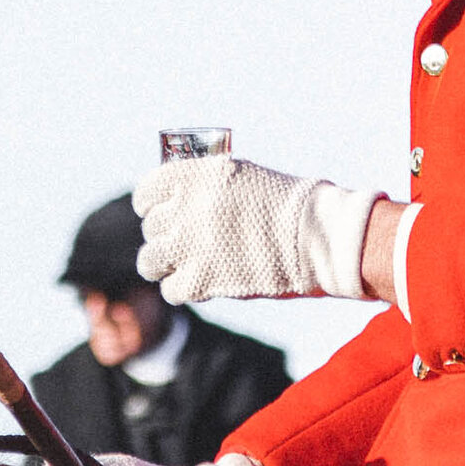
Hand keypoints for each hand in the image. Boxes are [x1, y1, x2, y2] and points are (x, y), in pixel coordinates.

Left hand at [133, 155, 379, 301]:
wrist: (317, 236)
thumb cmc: (288, 205)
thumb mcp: (241, 177)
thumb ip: (204, 186)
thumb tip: (175, 203)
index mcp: (195, 175)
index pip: (147, 192)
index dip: (151, 205)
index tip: (159, 212)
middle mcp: (187, 207)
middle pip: (152, 228)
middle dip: (166, 235)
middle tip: (185, 242)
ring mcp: (191, 244)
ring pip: (150, 260)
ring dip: (163, 264)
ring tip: (181, 266)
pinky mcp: (201, 280)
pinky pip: (170, 289)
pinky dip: (183, 289)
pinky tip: (199, 284)